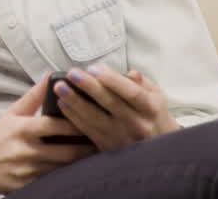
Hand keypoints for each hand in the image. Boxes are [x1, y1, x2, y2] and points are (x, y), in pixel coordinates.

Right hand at [0, 74, 95, 197]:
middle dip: (87, 147)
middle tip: (106, 141)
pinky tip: (82, 170)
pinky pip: (56, 180)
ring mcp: (28, 171)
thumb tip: (49, 77)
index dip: (75, 122)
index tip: (93, 117)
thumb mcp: (11, 114)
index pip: (54, 125)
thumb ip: (32, 97)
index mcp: (21, 129)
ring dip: (82, 162)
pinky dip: (70, 175)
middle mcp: (25, 151)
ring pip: (64, 167)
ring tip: (99, 154)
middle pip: (65, 150)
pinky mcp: (29, 186)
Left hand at [54, 65, 179, 150]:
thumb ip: (140, 83)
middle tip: (72, 74)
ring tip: (59, 87)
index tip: (93, 68)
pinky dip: (73, 117)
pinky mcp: (109, 147)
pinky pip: (88, 130)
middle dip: (89, 87)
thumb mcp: (155, 96)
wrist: (158, 149)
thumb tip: (129, 73)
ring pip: (95, 118)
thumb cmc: (152, 114)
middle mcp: (137, 124)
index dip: (111, 80)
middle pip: (110, 103)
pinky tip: (62, 104)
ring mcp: (122, 137)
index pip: (131, 92)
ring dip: (75, 102)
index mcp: (150, 108)